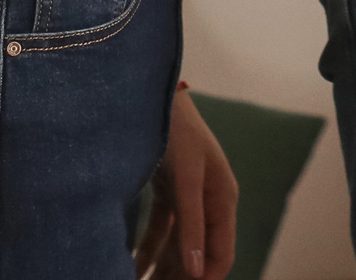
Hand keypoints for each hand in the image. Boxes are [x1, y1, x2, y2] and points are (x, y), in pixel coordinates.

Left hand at [134, 87, 236, 278]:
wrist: (152, 94)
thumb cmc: (177, 131)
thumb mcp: (186, 178)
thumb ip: (191, 225)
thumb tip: (195, 272)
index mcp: (223, 200)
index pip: (221, 255)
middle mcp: (208, 202)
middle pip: (198, 254)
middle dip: (180, 277)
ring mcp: (187, 198)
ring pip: (177, 246)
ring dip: (162, 269)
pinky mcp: (168, 192)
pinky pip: (160, 230)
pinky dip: (147, 250)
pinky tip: (132, 266)